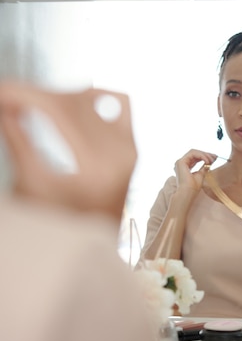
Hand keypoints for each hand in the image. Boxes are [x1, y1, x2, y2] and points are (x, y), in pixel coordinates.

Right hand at [0, 82, 136, 221]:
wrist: (92, 248)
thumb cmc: (59, 228)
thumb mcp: (31, 187)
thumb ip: (18, 142)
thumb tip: (6, 106)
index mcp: (97, 165)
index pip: (61, 110)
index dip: (27, 95)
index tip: (3, 92)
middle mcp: (120, 153)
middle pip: (75, 102)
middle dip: (36, 95)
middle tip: (8, 98)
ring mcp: (130, 150)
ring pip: (92, 100)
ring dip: (58, 97)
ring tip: (31, 105)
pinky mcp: (131, 148)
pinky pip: (117, 105)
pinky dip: (89, 100)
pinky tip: (66, 106)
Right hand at [174, 149, 217, 191]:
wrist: (188, 193)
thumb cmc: (193, 187)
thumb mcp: (201, 175)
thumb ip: (204, 167)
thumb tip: (210, 161)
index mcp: (184, 167)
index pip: (195, 157)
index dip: (205, 156)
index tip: (214, 158)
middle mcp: (181, 164)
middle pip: (195, 153)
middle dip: (206, 154)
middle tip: (215, 157)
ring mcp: (180, 162)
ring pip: (194, 152)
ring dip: (204, 154)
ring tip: (212, 160)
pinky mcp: (181, 162)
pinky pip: (193, 153)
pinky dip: (201, 155)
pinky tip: (207, 160)